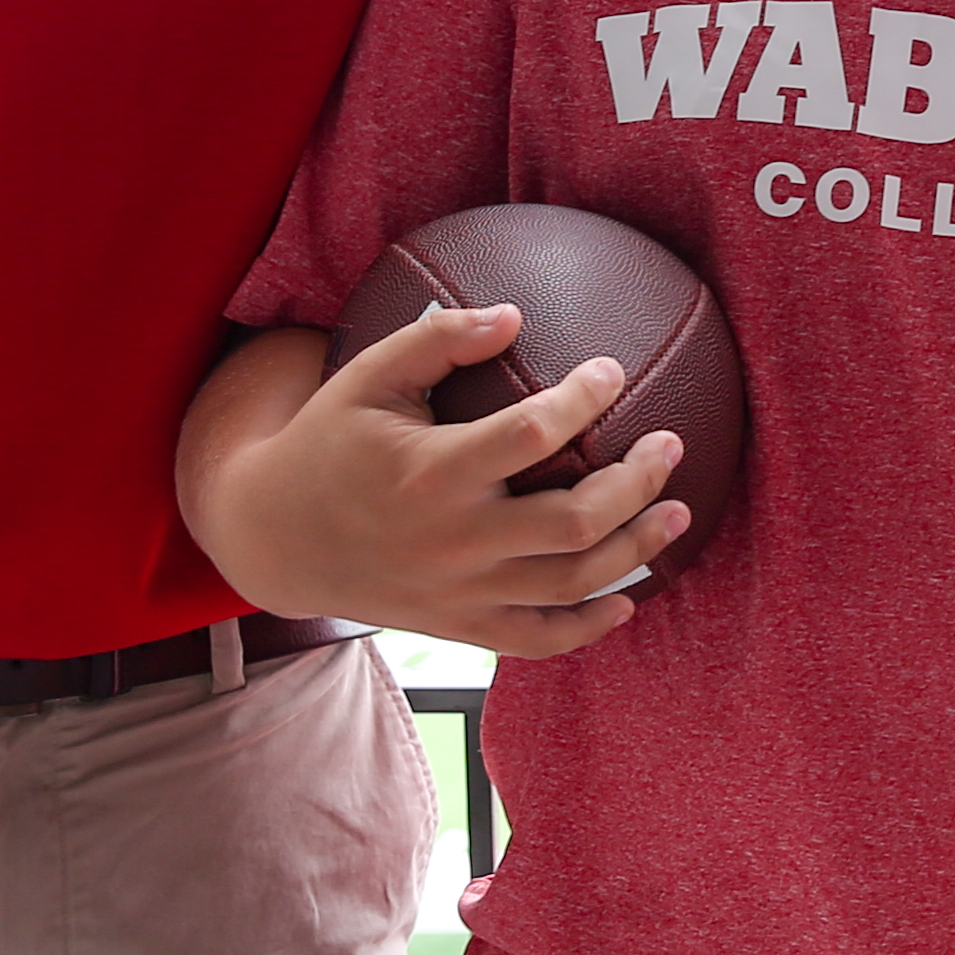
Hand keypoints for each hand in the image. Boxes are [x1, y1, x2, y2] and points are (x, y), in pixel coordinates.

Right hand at [188, 306, 687, 654]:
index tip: (612, 370)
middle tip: (671, 445)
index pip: (532, 435)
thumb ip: (439, 338)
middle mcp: (452, 540)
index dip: (585, 400)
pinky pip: (539, 640)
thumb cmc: (330, 440)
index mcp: (430, 472)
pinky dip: (589, 626)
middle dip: (636, 483)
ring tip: (678, 512)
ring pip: (570, 583)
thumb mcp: (368, 375)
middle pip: (573, 522)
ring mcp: (459, 593)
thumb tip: (515, 314)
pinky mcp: (460, 627)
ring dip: (635, 550)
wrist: (276, 538)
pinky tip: (626, 599)